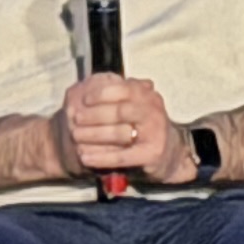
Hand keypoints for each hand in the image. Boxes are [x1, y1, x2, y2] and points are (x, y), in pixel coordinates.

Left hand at [58, 74, 178, 179]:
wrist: (169, 153)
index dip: (102, 93)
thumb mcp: (132, 103)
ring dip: (94, 135)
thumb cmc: (141, 123)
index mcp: (146, 94)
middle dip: (94, 115)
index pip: (123, 89)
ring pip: (120, 133)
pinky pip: (122, 156)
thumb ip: (115, 92)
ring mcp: (156, 133)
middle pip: (120, 111)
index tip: (84, 99)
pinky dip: (101, 157)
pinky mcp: (153, 154)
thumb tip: (87, 85)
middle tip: (75, 118)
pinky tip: (85, 158)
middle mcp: (154, 110)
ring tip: (74, 136)